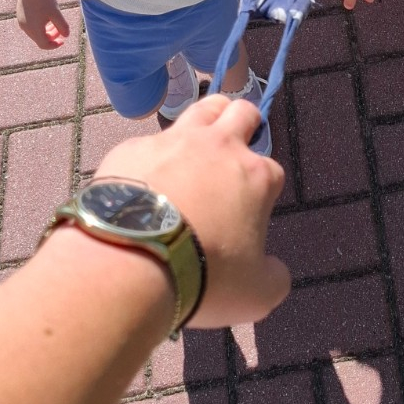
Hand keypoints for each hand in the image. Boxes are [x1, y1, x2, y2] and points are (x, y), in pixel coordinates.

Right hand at [16, 0, 69, 48]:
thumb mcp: (57, 14)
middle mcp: (26, 29)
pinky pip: (31, 27)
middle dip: (52, 37)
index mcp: (35, 31)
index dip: (55, 45)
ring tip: (55, 23)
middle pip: (40, 39)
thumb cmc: (45, 0)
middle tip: (60, 30)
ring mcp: (22, 23)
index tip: (63, 41)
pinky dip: (40, 26)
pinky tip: (46, 16)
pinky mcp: (20, 17)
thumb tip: (66, 36)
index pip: (45, 45)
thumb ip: (63, 26)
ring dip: (46, 31)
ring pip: (35, 33)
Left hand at [93, 95, 289, 327]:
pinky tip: (140, 184)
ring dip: (207, 119)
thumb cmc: (203, 277)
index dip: (264, 190)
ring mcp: (172, 141)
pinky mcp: (131, 148)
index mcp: (255, 176)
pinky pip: (148, 143)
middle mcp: (218, 146)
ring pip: (200, 109)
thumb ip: (274, 277)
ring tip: (199, 143)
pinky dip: (151, 158)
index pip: (272, 170)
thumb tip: (274, 269)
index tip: (250, 211)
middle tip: (234, 150)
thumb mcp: (256, 294)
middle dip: (245, 124)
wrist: (129, 262)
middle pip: (242, 113)